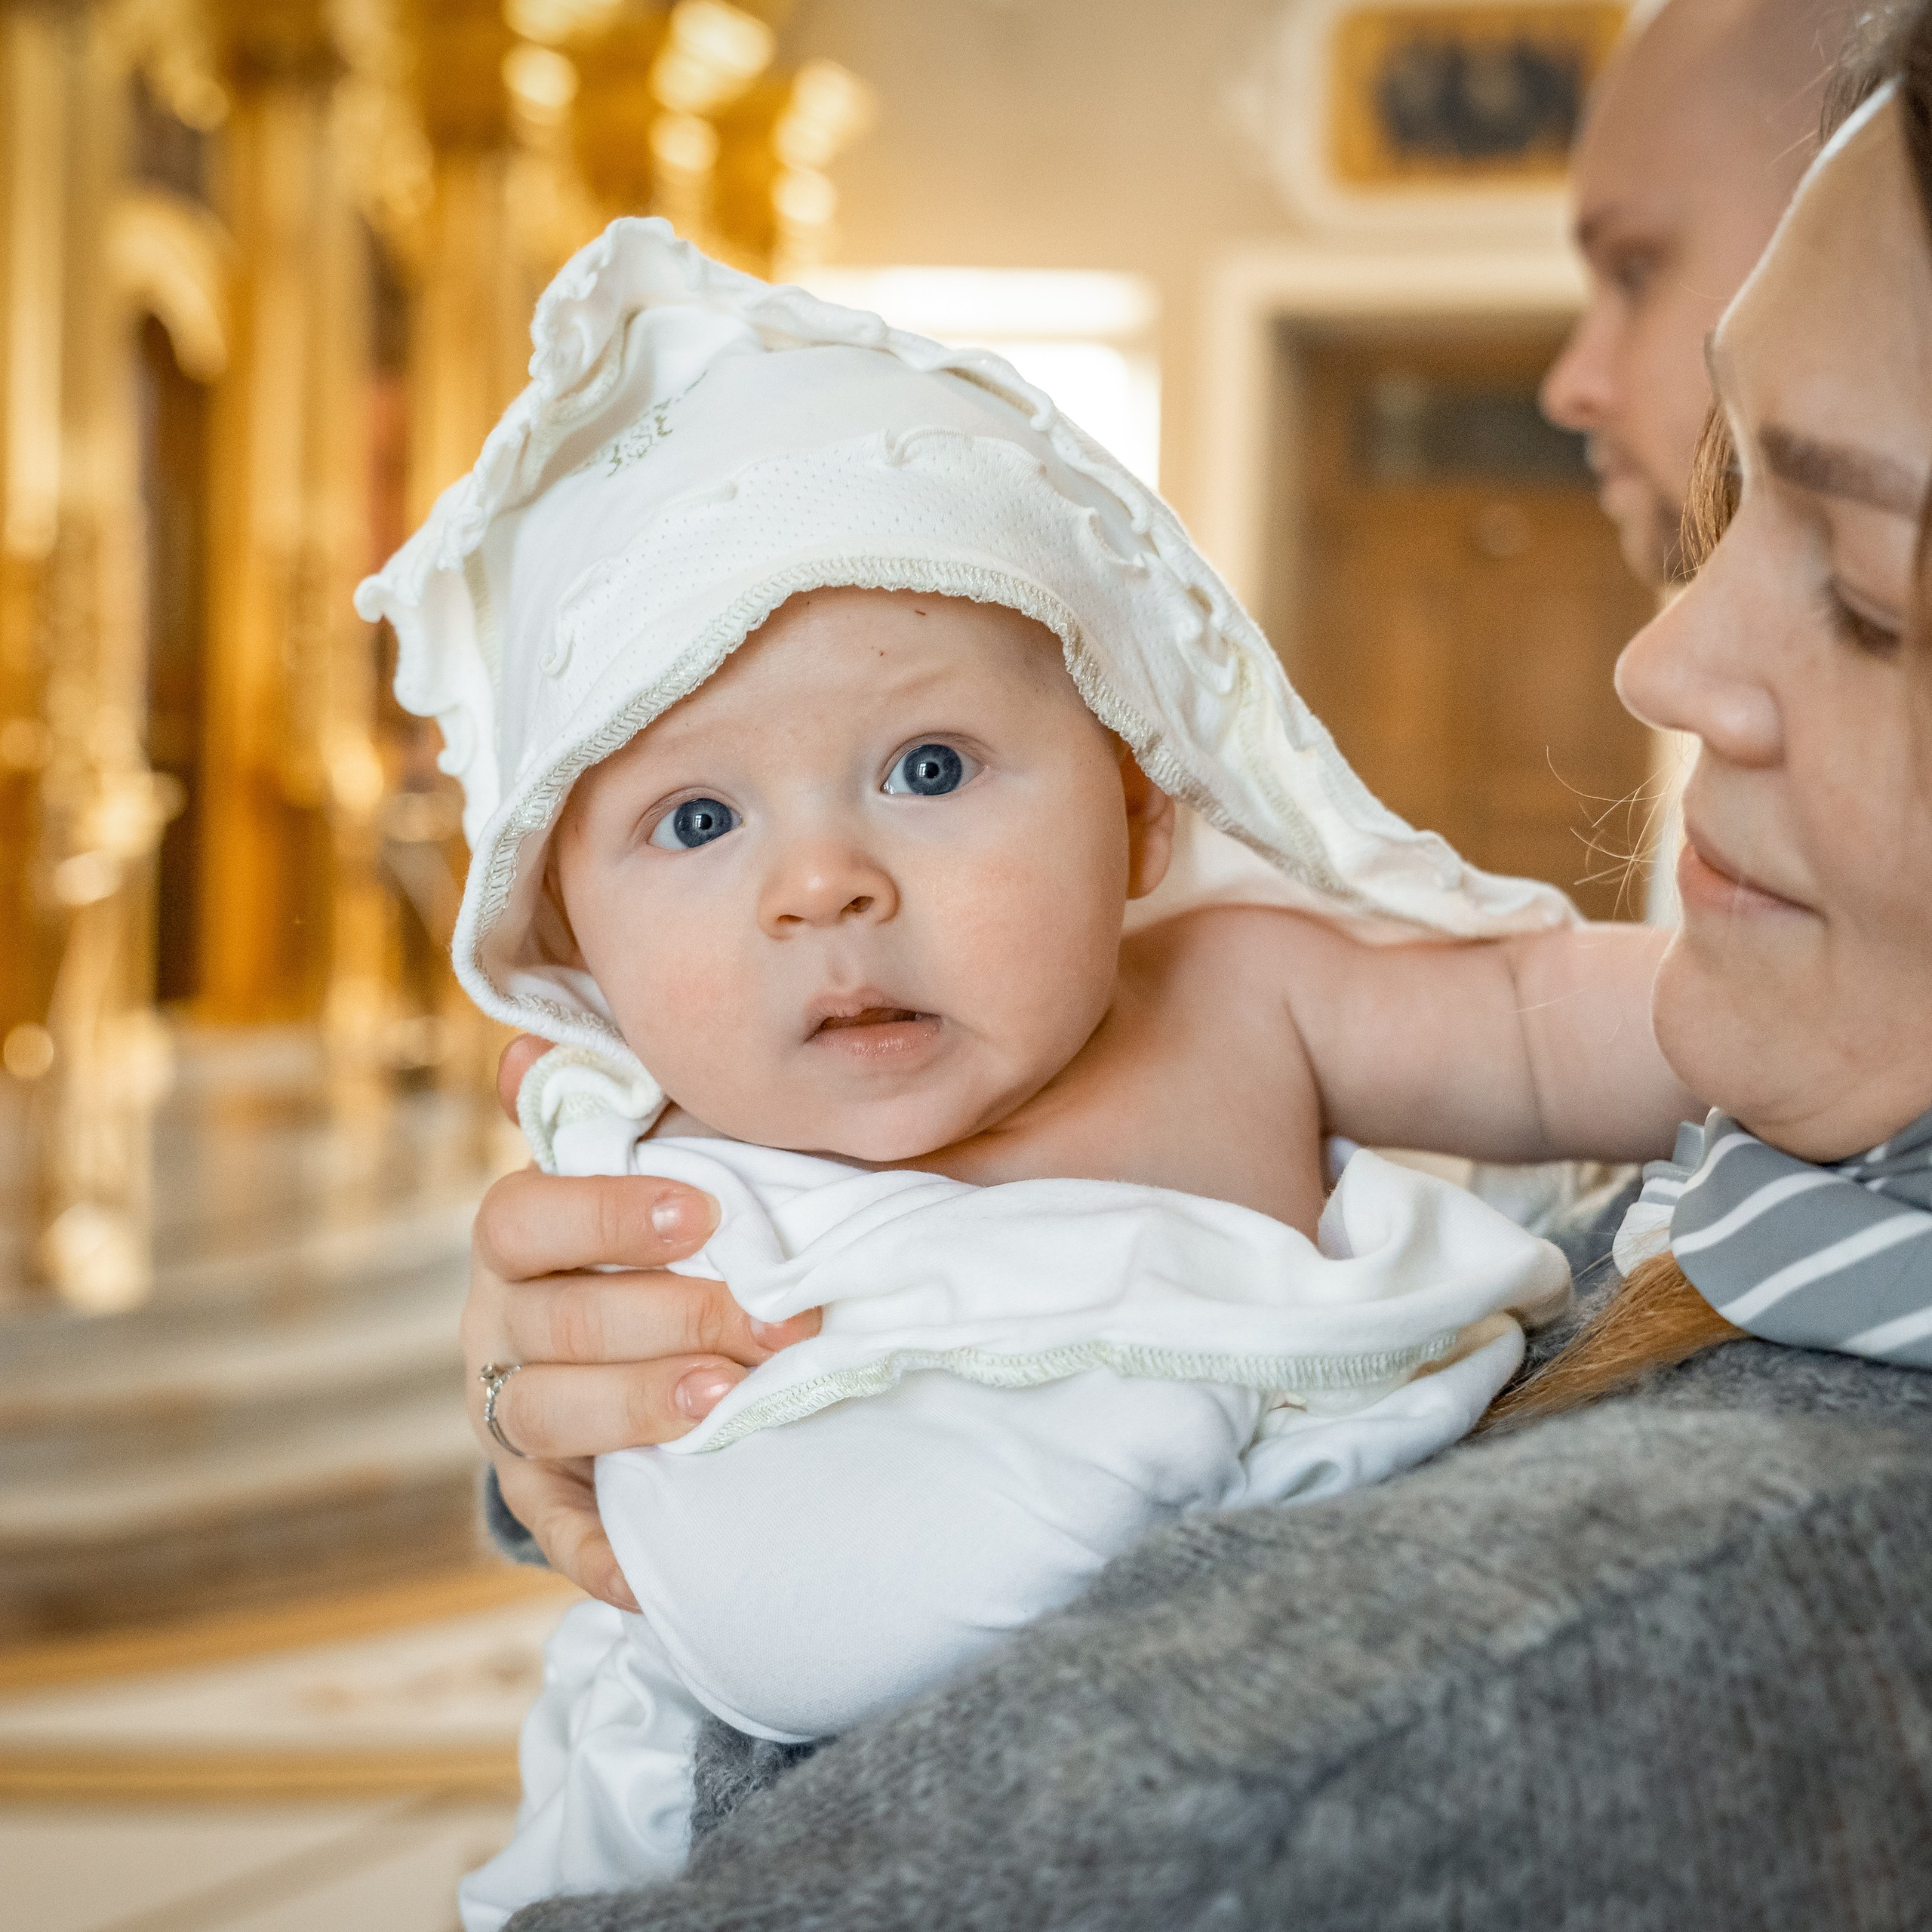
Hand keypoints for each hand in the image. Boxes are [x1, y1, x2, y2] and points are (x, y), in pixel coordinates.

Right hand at [464, 1036, 819, 1608]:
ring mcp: (511, 1413)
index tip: (705, 1212)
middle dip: (670, 1319)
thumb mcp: (638, 1156)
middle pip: (556, 1325)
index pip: (523, 1218)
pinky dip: (597, 1552)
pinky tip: (647, 1572)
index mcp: (516, 1237)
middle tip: (771, 1321)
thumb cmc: (653, 1225)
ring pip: (548, 1416)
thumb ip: (604, 1104)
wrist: (621, 1328)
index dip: (606, 1214)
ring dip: (638, 1410)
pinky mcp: (539, 1492)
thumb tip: (527, 1050)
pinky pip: (554, 1529)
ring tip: (726, 1401)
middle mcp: (497, 1325)